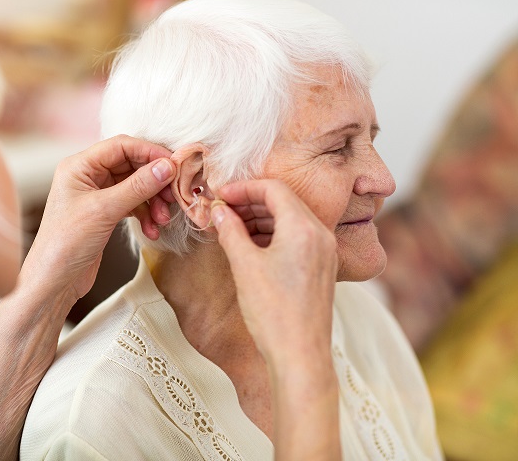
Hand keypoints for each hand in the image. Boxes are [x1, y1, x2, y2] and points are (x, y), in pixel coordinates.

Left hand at [22, 135, 175, 303]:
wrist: (54, 282)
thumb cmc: (66, 243)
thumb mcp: (104, 210)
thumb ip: (138, 186)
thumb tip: (167, 166)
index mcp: (79, 166)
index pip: (122, 146)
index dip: (150, 152)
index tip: (174, 165)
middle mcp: (88, 176)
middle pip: (132, 165)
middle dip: (155, 181)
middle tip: (172, 195)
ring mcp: (97, 195)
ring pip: (136, 187)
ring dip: (153, 201)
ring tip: (162, 219)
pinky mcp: (105, 214)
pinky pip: (133, 205)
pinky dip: (146, 215)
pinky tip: (152, 230)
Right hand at [210, 179, 336, 357]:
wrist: (300, 356)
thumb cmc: (274, 313)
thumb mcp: (244, 266)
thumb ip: (230, 231)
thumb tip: (219, 211)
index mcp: (304, 228)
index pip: (273, 189)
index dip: (243, 188)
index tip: (220, 196)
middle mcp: (321, 235)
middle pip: (284, 201)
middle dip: (251, 201)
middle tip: (223, 210)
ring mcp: (325, 252)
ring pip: (291, 219)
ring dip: (261, 217)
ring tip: (232, 227)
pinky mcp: (322, 268)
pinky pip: (298, 237)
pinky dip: (274, 234)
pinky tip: (251, 244)